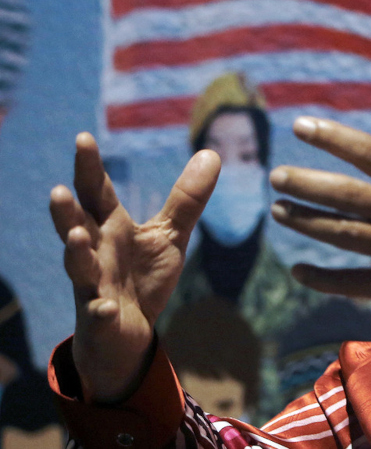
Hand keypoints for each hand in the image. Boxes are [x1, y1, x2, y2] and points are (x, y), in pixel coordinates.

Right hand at [49, 133, 219, 402]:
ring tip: (74, 237)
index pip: (97, 193)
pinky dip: (99, 310)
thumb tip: (211, 153)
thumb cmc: (142, 278)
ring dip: (74, 252)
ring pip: (78, 267)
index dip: (89, 167)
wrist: (128, 333)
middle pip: (77, 226)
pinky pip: (97, 314)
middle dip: (66, 211)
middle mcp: (96, 252)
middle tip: (58, 190)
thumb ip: (186, 198)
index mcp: (111, 228)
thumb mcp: (169, 235)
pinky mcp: (100, 318)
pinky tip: (104, 308)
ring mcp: (93, 285)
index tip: (83, 138)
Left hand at [270, 117, 370, 333]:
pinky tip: (299, 270)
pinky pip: (353, 282)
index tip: (301, 126)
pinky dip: (323, 278)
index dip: (333, 138)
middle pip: (346, 194)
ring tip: (279, 211)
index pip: (369, 153)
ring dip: (307, 222)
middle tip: (277, 176)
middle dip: (306, 183)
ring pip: (343, 233)